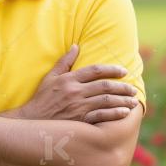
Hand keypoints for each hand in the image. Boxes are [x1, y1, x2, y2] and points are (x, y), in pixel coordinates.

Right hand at [15, 44, 138, 123]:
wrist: (33, 120)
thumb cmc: (42, 97)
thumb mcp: (50, 77)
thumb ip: (64, 62)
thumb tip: (76, 46)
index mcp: (68, 79)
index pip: (94, 70)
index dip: (111, 69)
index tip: (123, 71)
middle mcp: (75, 91)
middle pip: (104, 86)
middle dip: (122, 86)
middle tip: (132, 88)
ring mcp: (78, 106)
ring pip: (106, 101)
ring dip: (122, 100)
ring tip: (133, 100)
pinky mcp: (80, 120)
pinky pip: (102, 116)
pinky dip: (115, 114)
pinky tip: (124, 112)